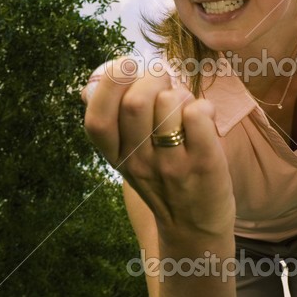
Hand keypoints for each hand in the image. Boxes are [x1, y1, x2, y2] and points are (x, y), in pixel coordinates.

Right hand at [81, 58, 235, 243]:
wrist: (195, 229)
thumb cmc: (163, 180)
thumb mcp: (129, 157)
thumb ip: (115, 121)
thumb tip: (92, 83)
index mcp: (116, 155)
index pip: (97, 118)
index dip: (110, 83)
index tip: (128, 68)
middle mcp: (139, 161)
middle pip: (134, 102)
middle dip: (152, 77)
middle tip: (164, 83)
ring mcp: (171, 163)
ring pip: (168, 104)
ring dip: (180, 94)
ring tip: (185, 108)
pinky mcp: (204, 163)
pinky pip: (198, 114)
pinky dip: (203, 106)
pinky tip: (204, 118)